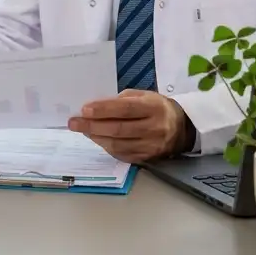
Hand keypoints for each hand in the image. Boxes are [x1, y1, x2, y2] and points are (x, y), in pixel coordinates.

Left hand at [67, 90, 188, 163]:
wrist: (181, 128)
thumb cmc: (156, 107)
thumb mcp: (143, 96)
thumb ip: (121, 100)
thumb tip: (94, 108)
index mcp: (154, 107)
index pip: (126, 109)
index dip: (104, 110)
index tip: (84, 109)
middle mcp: (154, 128)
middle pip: (119, 129)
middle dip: (93, 126)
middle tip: (74, 123)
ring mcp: (151, 146)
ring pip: (118, 145)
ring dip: (96, 137)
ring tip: (82, 130)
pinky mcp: (147, 158)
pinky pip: (122, 154)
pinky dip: (106, 146)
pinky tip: (96, 138)